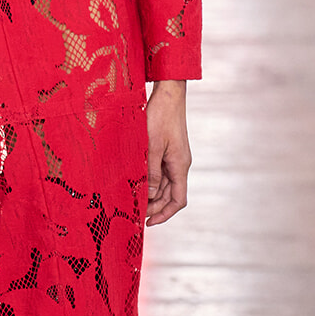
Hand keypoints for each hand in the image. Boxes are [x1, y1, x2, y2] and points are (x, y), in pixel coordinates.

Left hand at [145, 80, 190, 225]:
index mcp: (180, 166)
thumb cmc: (160, 116)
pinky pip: (161, 172)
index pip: (178, 200)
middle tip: (136, 213)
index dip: (165, 214)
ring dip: (151, 194)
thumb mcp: (151, 146)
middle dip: (155, 206)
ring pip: (165, 185)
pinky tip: (137, 182)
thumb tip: (149, 195)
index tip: (149, 222)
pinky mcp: (169, 150)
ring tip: (134, 200)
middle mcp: (180, 164)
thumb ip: (150, 172)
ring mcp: (175, 157)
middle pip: (170, 195)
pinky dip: (150, 180)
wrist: (168, 93)